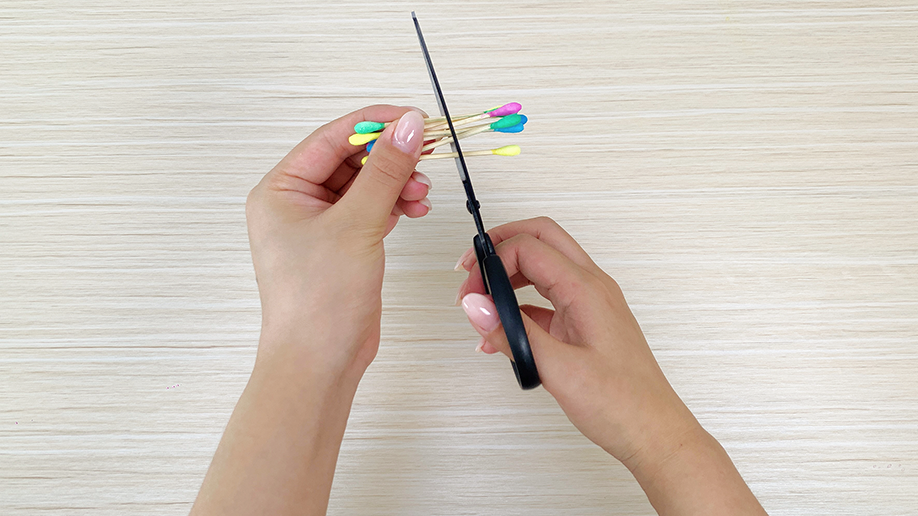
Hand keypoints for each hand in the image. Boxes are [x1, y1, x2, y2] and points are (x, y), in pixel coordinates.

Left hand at [246, 105, 429, 376]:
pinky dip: (393, 205)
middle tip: (427, 154)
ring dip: (395, 183)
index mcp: (281, 189)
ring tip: (421, 192)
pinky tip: (414, 207)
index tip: (414, 119)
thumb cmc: (319, 299)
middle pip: (349, 160)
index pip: (331, 138)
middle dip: (389, 158)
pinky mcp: (340, 246)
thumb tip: (408, 126)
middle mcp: (295, 203)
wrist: (319, 361)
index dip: (375, 125)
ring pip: (364, 185)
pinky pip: (369, 210)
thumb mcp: (356, 225)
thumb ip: (385, 171)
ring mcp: (318, 226)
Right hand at [456, 217, 766, 514]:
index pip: (529, 248)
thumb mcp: (557, 369)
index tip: (471, 290)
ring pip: (543, 267)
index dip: (493, 263)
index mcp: (587, 290)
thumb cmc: (621, 403)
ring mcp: (590, 304)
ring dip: (509, 277)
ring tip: (482, 306)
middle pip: (540, 239)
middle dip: (501, 247)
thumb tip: (477, 306)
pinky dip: (519, 307)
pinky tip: (501, 334)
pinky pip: (546, 299)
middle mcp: (591, 288)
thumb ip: (513, 333)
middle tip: (471, 271)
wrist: (651, 432)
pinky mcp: (585, 323)